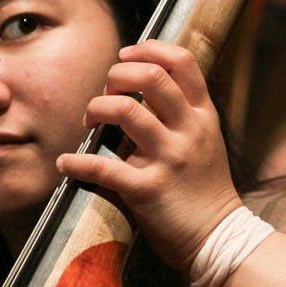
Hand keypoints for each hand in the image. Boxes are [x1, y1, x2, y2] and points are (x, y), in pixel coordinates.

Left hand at [57, 40, 241, 269]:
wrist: (219, 238)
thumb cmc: (205, 188)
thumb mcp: (207, 141)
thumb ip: (181, 113)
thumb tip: (142, 84)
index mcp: (203, 117)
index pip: (182, 62)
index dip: (149, 48)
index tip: (126, 56)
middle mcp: (189, 132)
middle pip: (151, 77)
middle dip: (117, 75)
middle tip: (105, 91)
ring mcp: (170, 160)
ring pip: (123, 111)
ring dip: (95, 109)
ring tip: (89, 122)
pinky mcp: (148, 190)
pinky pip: (102, 167)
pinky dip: (76, 163)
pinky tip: (67, 163)